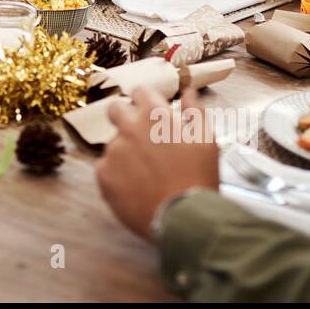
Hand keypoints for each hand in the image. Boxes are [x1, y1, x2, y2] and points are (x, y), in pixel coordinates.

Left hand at [96, 87, 219, 241]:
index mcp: (154, 115)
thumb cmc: (198, 177)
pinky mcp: (103, 174)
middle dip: (125, 117)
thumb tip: (188, 92)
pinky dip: (118, 175)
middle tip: (141, 137)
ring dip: (125, 151)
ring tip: (146, 174)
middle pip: (115, 109)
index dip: (146, 100)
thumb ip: (195, 111)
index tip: (151, 111)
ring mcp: (113, 151)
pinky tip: (136, 187)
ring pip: (114, 143)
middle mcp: (128, 127)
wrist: (184, 218)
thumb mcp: (206, 139)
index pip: (140, 91)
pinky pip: (106, 168)